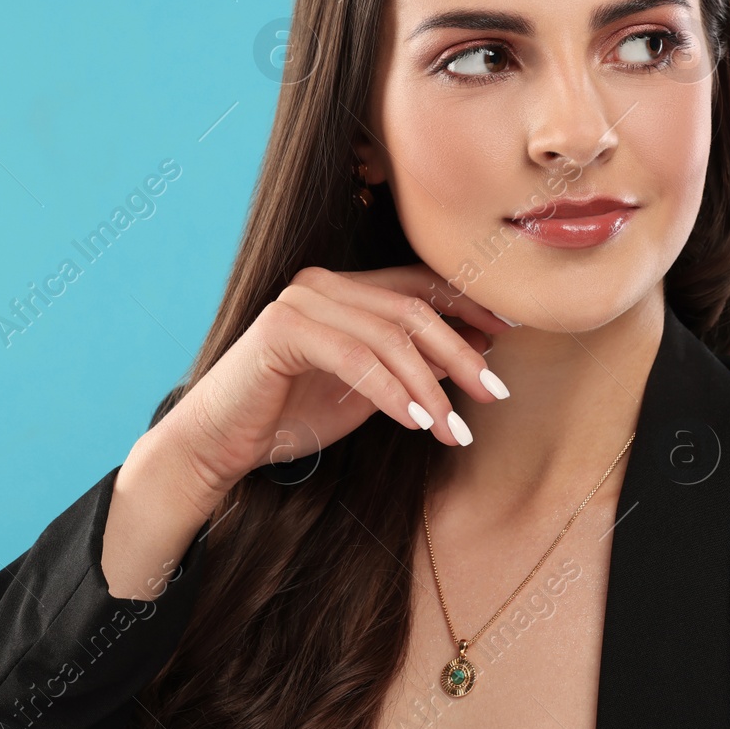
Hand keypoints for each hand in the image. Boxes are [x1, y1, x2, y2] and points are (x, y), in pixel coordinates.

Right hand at [105, 264, 510, 597]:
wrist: (219, 446)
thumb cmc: (290, 417)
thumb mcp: (369, 392)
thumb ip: (413, 367)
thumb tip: (480, 351)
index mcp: (343, 288)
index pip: (418, 286)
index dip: (468, 305)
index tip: (510, 335)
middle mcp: (323, 282)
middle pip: (413, 310)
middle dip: (462, 353)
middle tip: (495, 395)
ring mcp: (301, 300)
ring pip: (391, 336)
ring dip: (432, 386)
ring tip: (456, 430)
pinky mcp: (283, 327)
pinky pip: (357, 358)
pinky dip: (394, 393)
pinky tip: (419, 423)